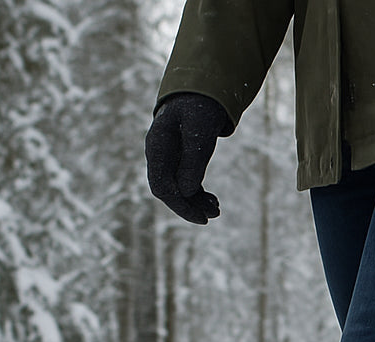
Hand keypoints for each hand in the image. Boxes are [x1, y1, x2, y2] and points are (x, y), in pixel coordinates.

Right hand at [145, 93, 232, 223]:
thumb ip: (193, 159)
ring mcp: (167, 157)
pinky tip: (212, 200)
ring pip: (176, 189)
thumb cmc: (200, 105)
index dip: (181, 206)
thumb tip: (186, 191)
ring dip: (196, 202)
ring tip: (217, 209)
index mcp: (158, 146)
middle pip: (168, 191)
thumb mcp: (200, 130)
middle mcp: (158, 154)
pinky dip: (197, 193)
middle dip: (190, 206)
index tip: (202, 218)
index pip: (162, 186)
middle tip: (215, 215)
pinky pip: (183, 182)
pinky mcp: (178, 158)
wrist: (199, 89)